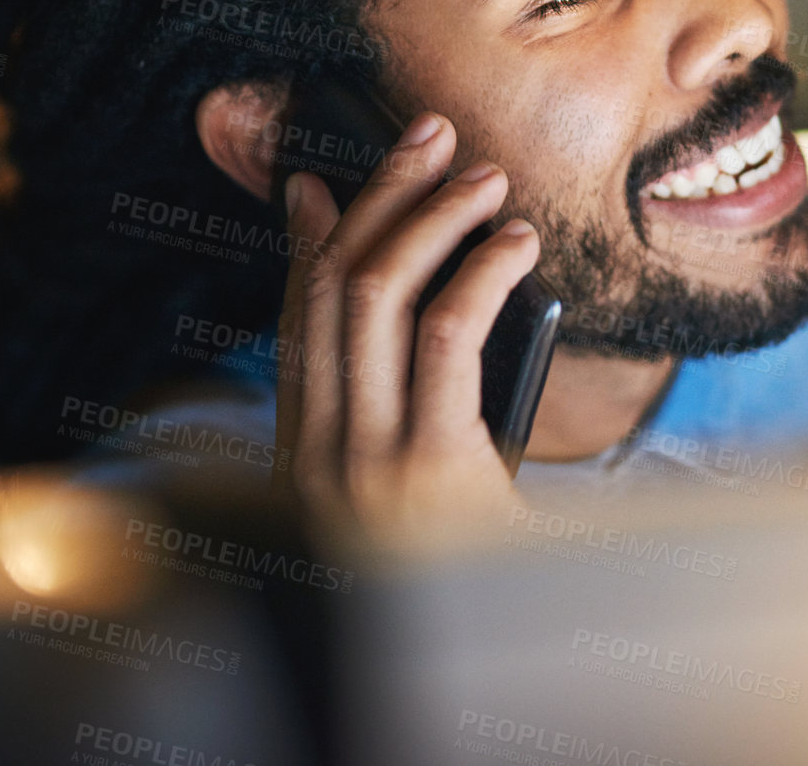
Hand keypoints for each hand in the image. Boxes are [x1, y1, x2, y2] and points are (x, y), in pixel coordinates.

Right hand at [270, 111, 539, 547]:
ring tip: (484, 178)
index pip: (293, 319)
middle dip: (380, 197)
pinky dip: (479, 274)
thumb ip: (412, 402)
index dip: (306, 237)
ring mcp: (361, 463)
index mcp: (305, 457)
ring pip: (374, 295)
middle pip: (332, 286)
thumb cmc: (474, 574)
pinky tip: (515, 246)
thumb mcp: (424, 486)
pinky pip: (442, 338)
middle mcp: (314, 454)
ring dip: (430, 217)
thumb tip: (441, 293)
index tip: (322, 177)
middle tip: (428, 137)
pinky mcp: (424, 470)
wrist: (485, 670)